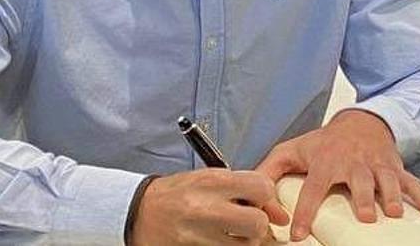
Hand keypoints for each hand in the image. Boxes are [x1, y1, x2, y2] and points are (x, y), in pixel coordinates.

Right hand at [130, 168, 289, 244]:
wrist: (140, 212)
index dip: (267, 197)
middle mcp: (207, 208)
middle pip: (256, 224)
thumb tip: (279, 214)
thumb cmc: (177, 194)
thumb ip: (243, 190)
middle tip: (248, 225)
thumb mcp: (207, 180)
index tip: (260, 203)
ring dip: (244, 243)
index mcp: (212, 182)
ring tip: (231, 235)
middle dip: (258, 226)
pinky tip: (221, 242)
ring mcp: (199, 234)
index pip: (261, 187)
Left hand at [255, 110, 419, 241]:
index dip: (304, 211)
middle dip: (362, 198)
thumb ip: (269, 171)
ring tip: (392, 212)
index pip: (313, 188)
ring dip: (391, 196)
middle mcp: (353, 164)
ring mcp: (376, 165)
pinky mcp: (394, 168)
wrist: (359, 122)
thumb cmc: (323, 143)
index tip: (297, 234)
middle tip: (364, 217)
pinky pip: (410, 180)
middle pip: (358, 181)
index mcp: (325, 163)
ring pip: (386, 180)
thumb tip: (252, 192)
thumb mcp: (291, 151)